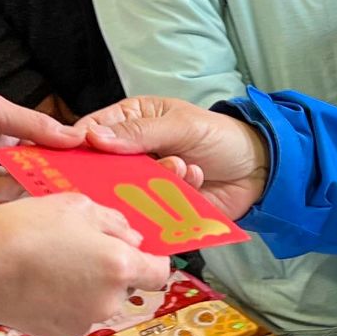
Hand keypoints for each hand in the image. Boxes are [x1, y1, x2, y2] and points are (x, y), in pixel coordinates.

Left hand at [0, 85, 83, 206]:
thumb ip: (33, 125)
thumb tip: (73, 134)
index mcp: (2, 127)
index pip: (42, 142)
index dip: (64, 149)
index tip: (91, 156)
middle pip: (34, 166)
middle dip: (57, 170)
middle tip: (88, 177)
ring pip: (21, 184)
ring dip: (41, 184)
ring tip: (70, 186)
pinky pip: (0, 197)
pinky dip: (19, 195)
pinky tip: (40, 193)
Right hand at [0, 195, 170, 335]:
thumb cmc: (20, 230)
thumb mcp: (74, 205)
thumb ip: (114, 222)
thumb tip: (131, 238)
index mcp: (119, 266)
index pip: (160, 271)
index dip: (150, 257)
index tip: (134, 248)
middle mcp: (108, 301)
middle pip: (126, 285)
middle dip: (111, 268)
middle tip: (79, 245)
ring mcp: (82, 321)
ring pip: (98, 300)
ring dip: (86, 284)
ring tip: (53, 260)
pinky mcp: (56, 333)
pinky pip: (73, 313)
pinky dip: (63, 299)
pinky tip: (39, 280)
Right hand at [83, 95, 271, 218]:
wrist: (260, 169)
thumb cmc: (221, 136)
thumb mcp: (182, 125)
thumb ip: (141, 132)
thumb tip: (95, 138)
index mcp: (132, 122)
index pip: (93, 132)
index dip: (80, 145)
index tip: (76, 158)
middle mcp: (134, 155)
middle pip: (102, 169)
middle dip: (112, 174)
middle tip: (127, 175)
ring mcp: (146, 184)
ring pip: (126, 193)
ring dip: (153, 183)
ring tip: (182, 168)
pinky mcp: (162, 209)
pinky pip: (151, 212)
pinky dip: (170, 199)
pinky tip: (195, 180)